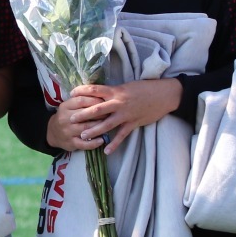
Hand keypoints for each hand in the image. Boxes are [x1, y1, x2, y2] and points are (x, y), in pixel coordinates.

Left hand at [45, 78, 181, 153]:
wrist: (164, 94)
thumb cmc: (145, 88)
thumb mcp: (127, 86)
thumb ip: (113, 91)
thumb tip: (100, 92)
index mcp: (116, 91)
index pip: (95, 90)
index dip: (82, 91)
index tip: (71, 94)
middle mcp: (119, 102)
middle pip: (97, 108)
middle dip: (83, 115)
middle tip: (71, 120)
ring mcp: (126, 114)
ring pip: (107, 124)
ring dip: (94, 131)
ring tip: (83, 136)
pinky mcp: (134, 123)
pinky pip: (122, 135)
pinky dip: (114, 143)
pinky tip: (106, 150)